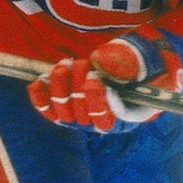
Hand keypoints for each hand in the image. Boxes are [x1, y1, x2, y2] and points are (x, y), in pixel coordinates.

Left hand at [28, 30, 182, 131]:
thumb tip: (103, 63)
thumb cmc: (142, 64)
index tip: (93, 81)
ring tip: (64, 65)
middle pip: (81, 114)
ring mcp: (82, 116)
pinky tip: (38, 82)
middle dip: (77, 86)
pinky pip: (49, 109)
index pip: (107, 119)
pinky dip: (40, 97)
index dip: (97, 101)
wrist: (133, 64)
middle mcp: (102, 122)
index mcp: (126, 117)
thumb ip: (129, 63)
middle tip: (81, 63)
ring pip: (63, 111)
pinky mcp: (66, 108)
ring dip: (60, 86)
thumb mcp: (144, 61)